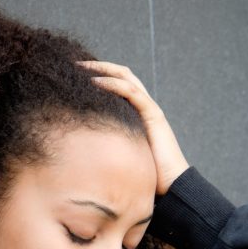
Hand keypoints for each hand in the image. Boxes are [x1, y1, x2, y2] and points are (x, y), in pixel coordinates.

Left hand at [77, 60, 188, 194]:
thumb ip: (108, 144)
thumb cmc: (148, 174)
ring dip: (103, 69)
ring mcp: (150, 109)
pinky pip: (132, 92)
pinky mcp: (154, 115)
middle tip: (75, 64)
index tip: (75, 74)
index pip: (119, 83)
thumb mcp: (121, 154)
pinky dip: (113, 84)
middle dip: (98, 65)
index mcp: (137, 112)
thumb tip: (81, 148)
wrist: (172, 184)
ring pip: (127, 77)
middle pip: (122, 74)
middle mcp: (144, 106)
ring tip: (81, 68)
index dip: (99, 75)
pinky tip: (95, 83)